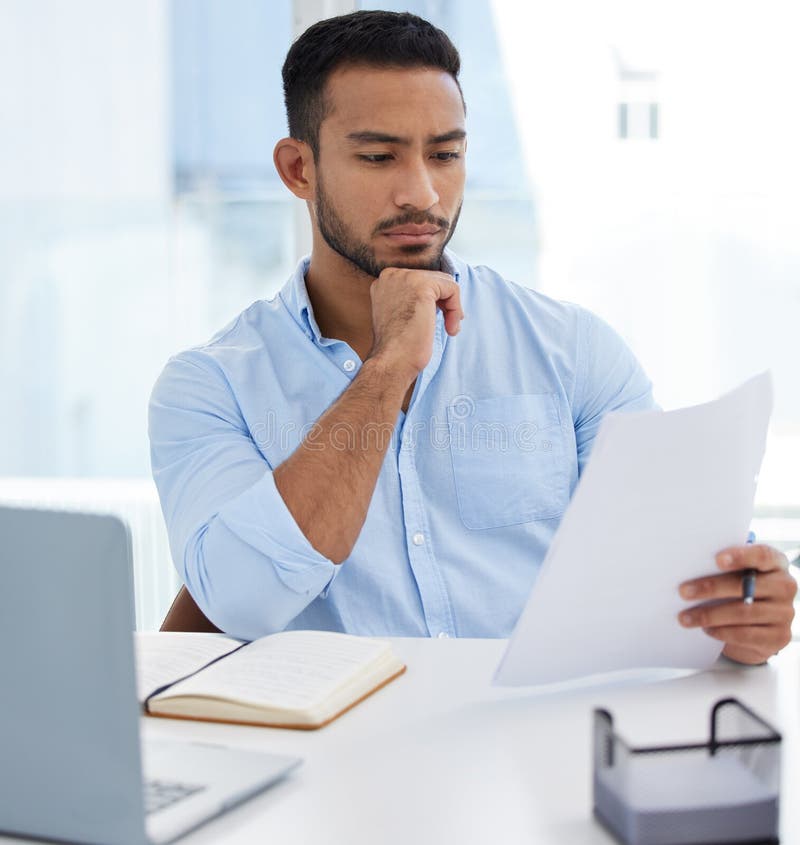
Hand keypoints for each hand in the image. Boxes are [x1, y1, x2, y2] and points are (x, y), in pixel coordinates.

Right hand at [368, 267, 462, 380]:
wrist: (392, 361)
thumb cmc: (398, 347)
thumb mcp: (400, 314)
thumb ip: (411, 299)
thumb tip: (438, 295)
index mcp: (385, 281)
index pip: (420, 279)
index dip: (434, 300)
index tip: (435, 319)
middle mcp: (392, 275)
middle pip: (434, 278)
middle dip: (445, 303)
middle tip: (448, 325)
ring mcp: (405, 278)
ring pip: (445, 282)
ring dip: (452, 307)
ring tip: (450, 328)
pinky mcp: (422, 285)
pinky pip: (452, 289)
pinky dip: (456, 309)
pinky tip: (450, 328)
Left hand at [678, 544, 796, 663]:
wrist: (757, 625)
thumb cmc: (739, 589)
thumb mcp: (735, 574)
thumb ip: (721, 566)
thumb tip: (687, 565)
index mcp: (776, 563)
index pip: (763, 555)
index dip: (741, 556)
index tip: (717, 560)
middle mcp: (784, 586)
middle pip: (746, 585)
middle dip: (710, 588)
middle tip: (683, 592)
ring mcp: (785, 612)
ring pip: (743, 612)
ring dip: (709, 615)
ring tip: (685, 617)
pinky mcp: (779, 637)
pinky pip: (747, 634)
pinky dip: (723, 632)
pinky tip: (706, 629)